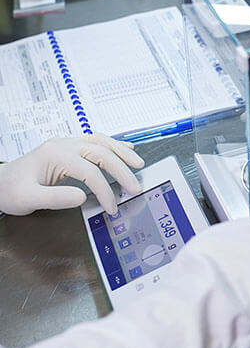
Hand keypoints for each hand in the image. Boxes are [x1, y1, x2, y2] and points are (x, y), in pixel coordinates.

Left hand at [0, 134, 143, 215]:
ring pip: (102, 142)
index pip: (90, 172)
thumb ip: (55, 198)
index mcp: (55, 155)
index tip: (112, 207)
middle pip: (101, 153)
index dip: (105, 190)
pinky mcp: (70, 147)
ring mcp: (67, 143)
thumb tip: (82, 197)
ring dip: (122, 152)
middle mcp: (64, 145)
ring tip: (138, 164)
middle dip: (122, 171)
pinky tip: (126, 148)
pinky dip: (114, 145)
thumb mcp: (27, 199)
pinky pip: (96, 140)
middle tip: (135, 188)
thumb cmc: (11, 190)